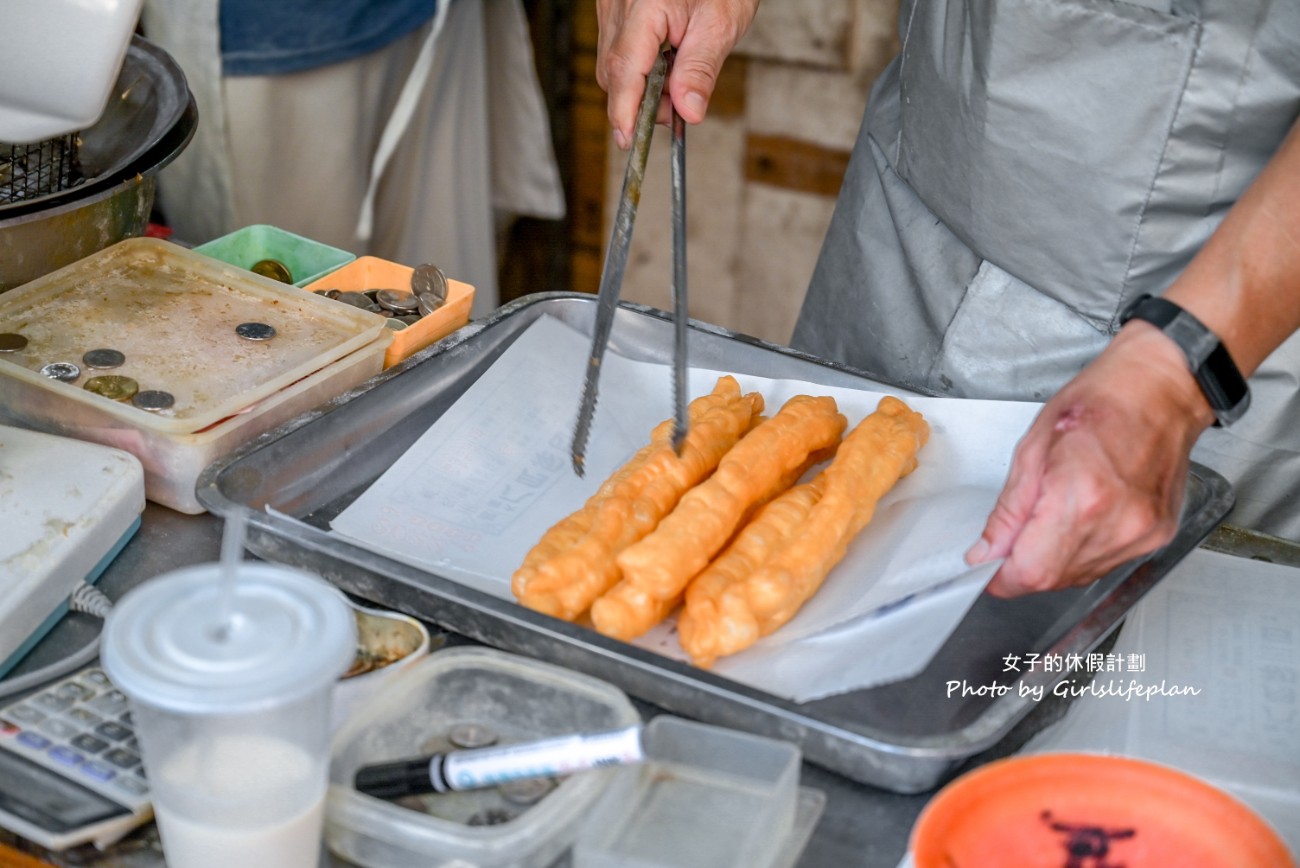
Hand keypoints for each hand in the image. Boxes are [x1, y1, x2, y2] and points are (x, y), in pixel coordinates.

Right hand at [596, 0, 759, 147]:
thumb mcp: (721, 24)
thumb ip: (701, 70)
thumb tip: (688, 112)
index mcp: (645, 6)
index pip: (625, 69)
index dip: (624, 110)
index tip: (630, 140)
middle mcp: (619, 5)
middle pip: (615, 72)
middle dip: (641, 102)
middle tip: (679, 107)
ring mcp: (611, 6)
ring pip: (613, 64)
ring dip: (641, 86)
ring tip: (679, 77)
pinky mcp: (614, 8)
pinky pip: (618, 49)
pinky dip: (640, 67)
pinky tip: (666, 60)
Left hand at [966, 322, 1215, 596]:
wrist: (1163, 389)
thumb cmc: (1101, 402)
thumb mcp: (1033, 447)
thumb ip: (1009, 510)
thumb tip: (987, 552)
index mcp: (1081, 497)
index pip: (1031, 570)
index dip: (1002, 578)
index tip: (986, 569)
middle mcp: (1117, 524)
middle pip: (1054, 579)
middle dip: (1024, 566)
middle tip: (1014, 536)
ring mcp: (1142, 534)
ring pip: (1079, 576)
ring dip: (1053, 560)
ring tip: (1054, 512)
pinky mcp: (1158, 537)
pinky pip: (1107, 563)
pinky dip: (1082, 551)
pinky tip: (1082, 517)